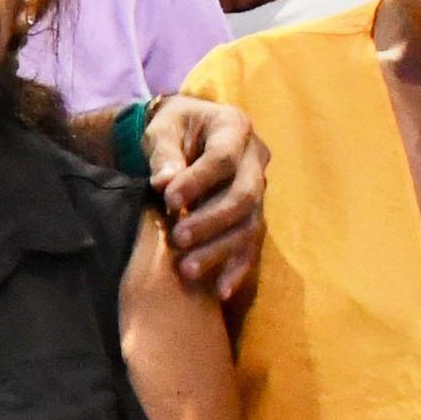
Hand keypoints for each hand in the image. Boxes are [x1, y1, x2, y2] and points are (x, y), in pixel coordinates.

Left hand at [142, 96, 266, 301]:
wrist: (185, 134)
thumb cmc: (171, 129)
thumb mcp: (162, 130)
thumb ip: (163, 153)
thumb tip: (164, 182)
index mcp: (235, 128)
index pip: (223, 159)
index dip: (198, 181)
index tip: (169, 199)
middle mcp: (255, 159)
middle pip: (244, 196)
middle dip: (211, 220)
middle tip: (178, 238)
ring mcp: (258, 190)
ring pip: (250, 225)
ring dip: (220, 250)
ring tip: (187, 269)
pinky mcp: (252, 216)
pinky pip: (252, 245)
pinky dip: (237, 269)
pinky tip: (221, 291)